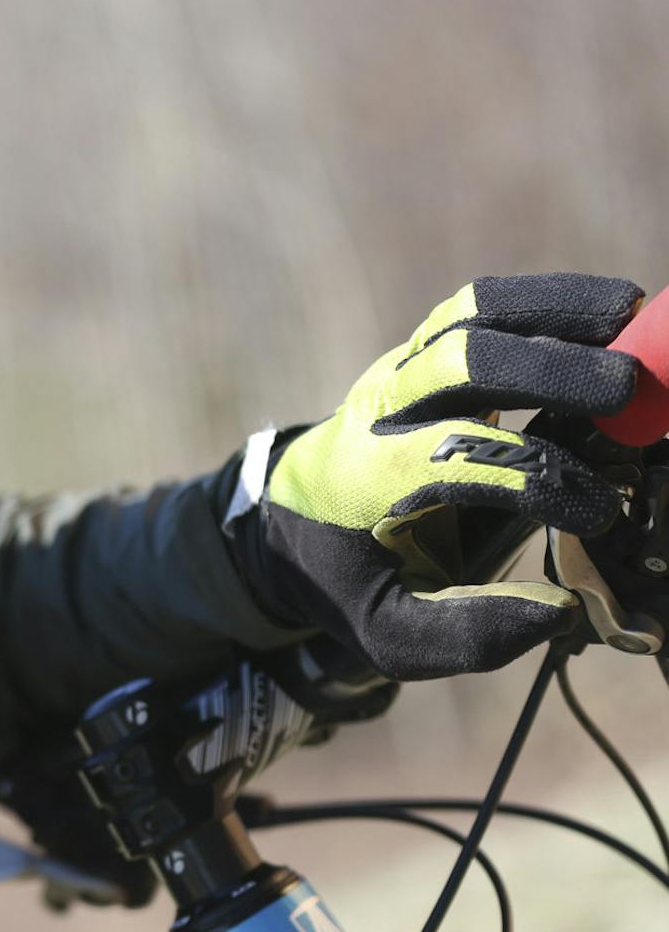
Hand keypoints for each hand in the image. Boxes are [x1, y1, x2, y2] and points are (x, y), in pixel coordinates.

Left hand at [232, 273, 641, 678]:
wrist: (296, 519)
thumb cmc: (355, 577)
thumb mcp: (388, 631)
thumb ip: (467, 633)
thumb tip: (557, 609)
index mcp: (364, 479)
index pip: (455, 460)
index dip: (536, 478)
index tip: (602, 512)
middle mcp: (378, 411)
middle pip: (460, 363)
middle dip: (548, 371)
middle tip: (630, 392)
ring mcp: (400, 371)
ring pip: (471, 317)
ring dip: (556, 309)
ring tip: (637, 315)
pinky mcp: (424, 351)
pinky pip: (481, 308)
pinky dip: (547, 299)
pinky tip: (616, 309)